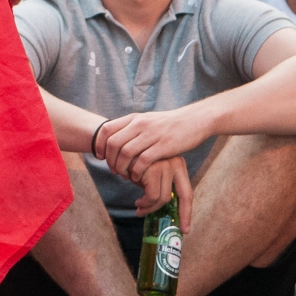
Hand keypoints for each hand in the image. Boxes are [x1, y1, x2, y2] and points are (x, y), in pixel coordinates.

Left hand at [96, 109, 212, 182]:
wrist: (195, 120)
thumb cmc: (169, 125)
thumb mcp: (147, 120)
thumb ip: (132, 128)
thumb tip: (114, 140)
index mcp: (134, 118)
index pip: (107, 130)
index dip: (100, 145)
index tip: (101, 157)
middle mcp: (140, 124)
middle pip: (113, 143)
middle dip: (110, 160)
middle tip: (113, 170)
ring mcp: (152, 135)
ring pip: (125, 153)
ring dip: (121, 167)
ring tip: (124, 176)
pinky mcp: (163, 146)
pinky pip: (142, 161)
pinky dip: (136, 171)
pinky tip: (137, 177)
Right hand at [133, 156, 194, 232]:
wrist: (118, 138)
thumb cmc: (133, 158)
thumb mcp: (150, 169)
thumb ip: (158, 182)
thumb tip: (160, 208)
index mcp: (178, 164)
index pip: (186, 193)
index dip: (186, 213)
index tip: (185, 230)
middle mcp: (175, 163)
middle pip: (175, 197)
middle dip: (160, 211)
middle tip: (148, 215)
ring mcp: (166, 165)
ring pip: (162, 198)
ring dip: (148, 206)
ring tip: (139, 206)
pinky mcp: (154, 168)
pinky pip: (151, 195)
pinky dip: (143, 202)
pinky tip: (137, 201)